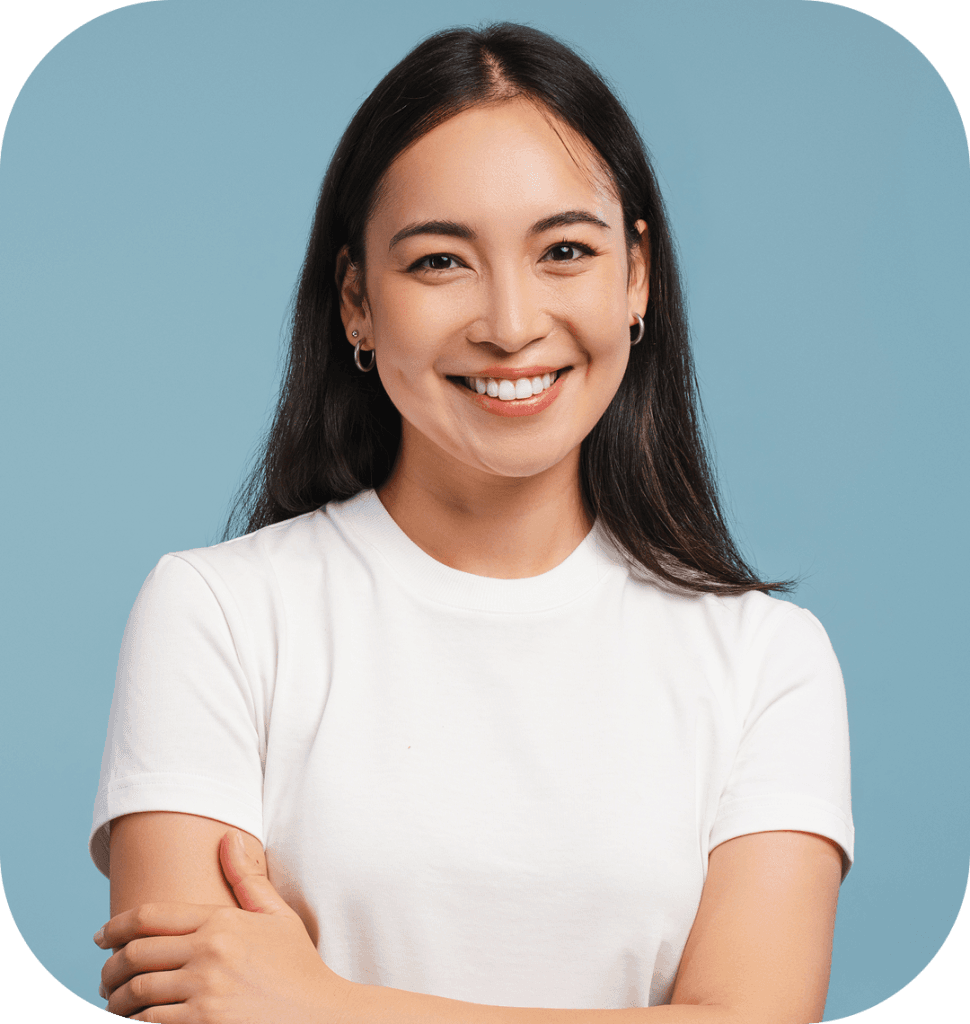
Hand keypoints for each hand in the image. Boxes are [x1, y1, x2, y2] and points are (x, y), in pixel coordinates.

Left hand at [95, 830, 356, 1022]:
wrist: (322, 1017)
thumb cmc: (299, 968)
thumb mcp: (277, 917)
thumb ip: (247, 879)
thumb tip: (228, 836)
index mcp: (222, 921)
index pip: (150, 917)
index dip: (115, 926)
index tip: (100, 937)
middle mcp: (209, 953)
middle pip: (134, 955)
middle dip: (110, 968)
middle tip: (104, 978)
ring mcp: (205, 993)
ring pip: (137, 994)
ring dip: (118, 1001)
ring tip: (116, 1005)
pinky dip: (138, 1023)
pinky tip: (139, 1022)